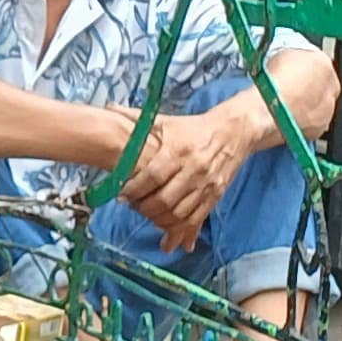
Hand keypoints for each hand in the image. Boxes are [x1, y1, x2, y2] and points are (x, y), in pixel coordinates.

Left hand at [117, 107, 249, 249]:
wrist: (233, 132)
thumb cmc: (194, 128)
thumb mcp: (166, 121)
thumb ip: (137, 118)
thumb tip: (108, 107)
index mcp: (178, 150)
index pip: (152, 176)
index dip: (134, 190)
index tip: (121, 196)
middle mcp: (192, 170)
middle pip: (164, 200)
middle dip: (144, 208)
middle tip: (133, 207)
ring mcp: (205, 185)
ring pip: (179, 214)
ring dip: (159, 221)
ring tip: (148, 217)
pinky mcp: (215, 196)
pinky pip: (196, 219)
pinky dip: (180, 230)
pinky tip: (167, 234)